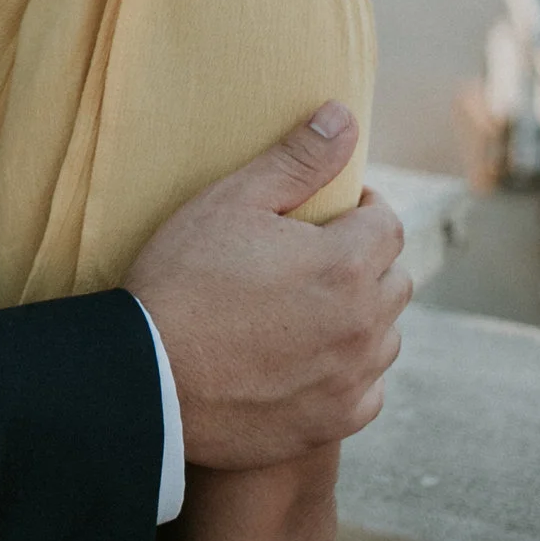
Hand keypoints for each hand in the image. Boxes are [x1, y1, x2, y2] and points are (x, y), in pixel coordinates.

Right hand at [124, 104, 408, 470]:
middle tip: (310, 260)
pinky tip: (305, 361)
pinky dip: (348, 374)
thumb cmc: (182, 280)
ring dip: (360, 318)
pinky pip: (366, 391)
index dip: (358, 210)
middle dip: (363, 262)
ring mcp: (351, 380)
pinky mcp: (332, 424)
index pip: (386, 223)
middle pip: (393, 279)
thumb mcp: (232, 202)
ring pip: (383, 336)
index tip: (328, 213)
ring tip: (306, 310)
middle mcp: (363, 325)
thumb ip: (297, 160)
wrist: (146, 377)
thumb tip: (344, 116)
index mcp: (346, 265)